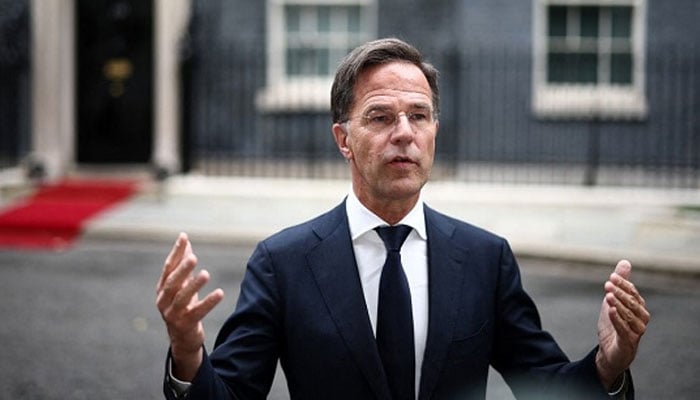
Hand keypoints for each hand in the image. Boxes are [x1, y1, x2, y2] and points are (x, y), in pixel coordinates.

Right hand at [156, 232, 224, 380]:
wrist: (182, 338)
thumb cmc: (182, 306)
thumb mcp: (182, 285)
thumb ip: (183, 264)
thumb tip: (186, 240)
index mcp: (162, 288)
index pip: (168, 267)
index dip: (176, 252)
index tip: (184, 237)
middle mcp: (164, 300)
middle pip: (172, 282)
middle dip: (182, 269)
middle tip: (194, 257)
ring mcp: (173, 314)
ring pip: (182, 298)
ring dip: (194, 285)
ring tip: (206, 274)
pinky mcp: (185, 324)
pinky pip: (197, 312)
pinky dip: (208, 302)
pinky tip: (220, 293)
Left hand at [596, 260, 649, 388]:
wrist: (610, 351)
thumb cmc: (614, 324)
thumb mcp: (613, 301)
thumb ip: (620, 283)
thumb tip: (625, 262)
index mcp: (639, 308)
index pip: (633, 293)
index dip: (623, 284)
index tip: (611, 277)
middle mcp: (641, 319)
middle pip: (632, 303)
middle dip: (620, 292)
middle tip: (607, 284)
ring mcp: (636, 331)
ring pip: (629, 316)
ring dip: (618, 304)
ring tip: (608, 296)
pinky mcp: (627, 342)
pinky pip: (624, 329)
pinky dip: (617, 319)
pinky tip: (610, 309)